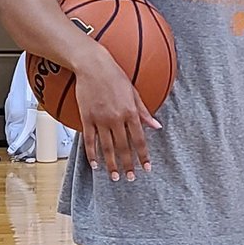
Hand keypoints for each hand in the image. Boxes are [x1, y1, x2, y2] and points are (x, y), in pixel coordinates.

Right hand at [73, 50, 160, 180]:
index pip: (139, 140)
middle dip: (128, 165)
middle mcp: (116, 118)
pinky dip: (92, 154)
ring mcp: (100, 119)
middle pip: (123, 147)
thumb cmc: (115, 76)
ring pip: (107, 147)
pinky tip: (95, 165)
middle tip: (131, 178)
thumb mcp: (134, 93)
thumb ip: (144, 112)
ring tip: (115, 177)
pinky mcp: (86, 118)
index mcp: (130, 113)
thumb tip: (157, 126)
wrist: (92, 65)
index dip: (143, 156)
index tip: (147, 168)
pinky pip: (89, 140)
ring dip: (111, 164)